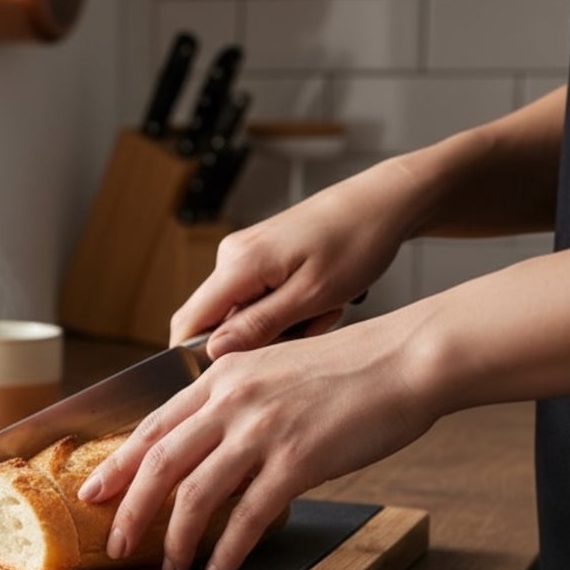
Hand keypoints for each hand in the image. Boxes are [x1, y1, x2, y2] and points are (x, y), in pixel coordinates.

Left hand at [77, 316, 437, 569]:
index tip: (92, 493)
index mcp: (220, 377)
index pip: (153, 426)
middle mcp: (232, 400)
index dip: (116, 465)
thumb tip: (204, 442)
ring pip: (196, 493)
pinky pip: (248, 515)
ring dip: (176, 539)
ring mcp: (262, 429)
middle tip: (115, 544)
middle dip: (130, 511)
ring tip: (169, 569)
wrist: (405, 359)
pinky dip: (227, 549)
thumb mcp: (272, 368)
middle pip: (160, 463)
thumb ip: (233, 399)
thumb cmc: (346, 368)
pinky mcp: (298, 459)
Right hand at [172, 166, 417, 359]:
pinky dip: (287, 309)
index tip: (243, 367)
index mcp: (237, 264)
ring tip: (322, 310)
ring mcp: (243, 255)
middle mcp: (231, 257)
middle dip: (256, 340)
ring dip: (280, 325)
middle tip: (308, 329)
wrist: (381, 202)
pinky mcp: (259, 257)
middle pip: (216, 323)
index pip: (188, 324)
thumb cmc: (356, 242)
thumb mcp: (312, 295)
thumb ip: (258, 326)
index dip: (201, 356)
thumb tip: (212, 351)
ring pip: (242, 314)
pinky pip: (258, 299)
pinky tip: (318, 299)